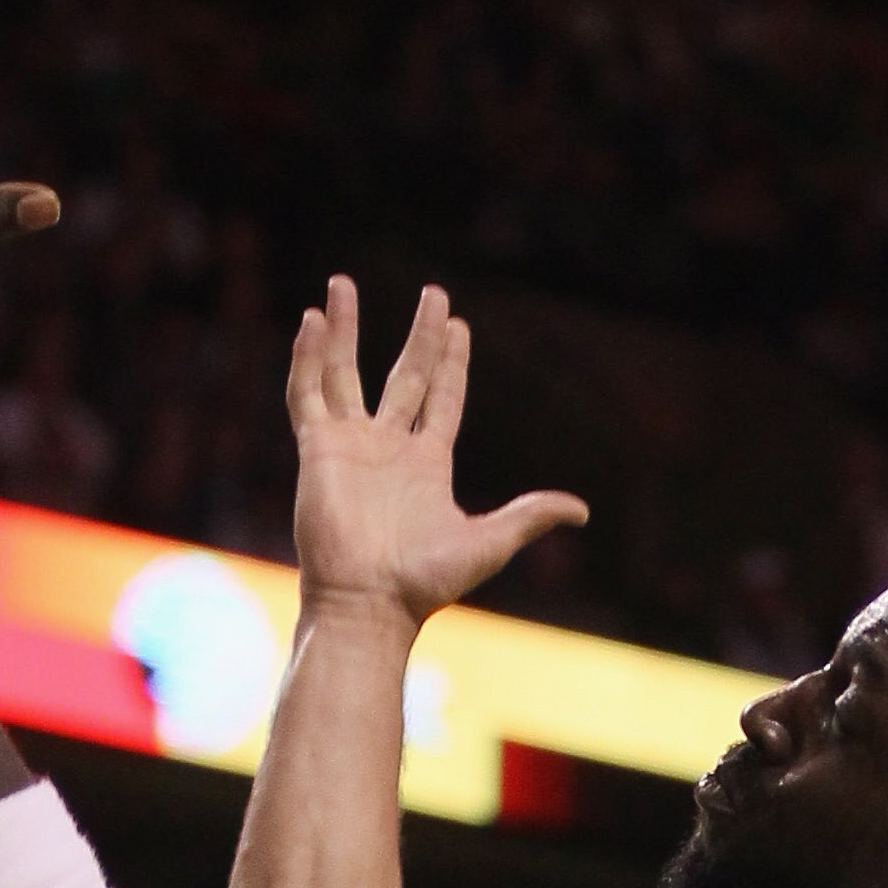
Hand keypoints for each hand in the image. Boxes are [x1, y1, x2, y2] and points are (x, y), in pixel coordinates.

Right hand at [288, 278, 585, 631]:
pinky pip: (307, 395)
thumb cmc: (424, 582)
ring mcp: (350, 447)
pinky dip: (306, 359)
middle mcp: (388, 448)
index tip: (459, 324)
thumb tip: (582, 511)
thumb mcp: (488, 543)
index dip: (453, 362)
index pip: (443, 399)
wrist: (368, 603)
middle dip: (419, 335)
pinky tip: (310, 322)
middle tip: (434, 293)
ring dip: (341, 330)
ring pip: (343, 373)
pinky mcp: (318, 451)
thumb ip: (529, 517)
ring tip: (340, 284)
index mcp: (427, 464)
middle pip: (405, 375)